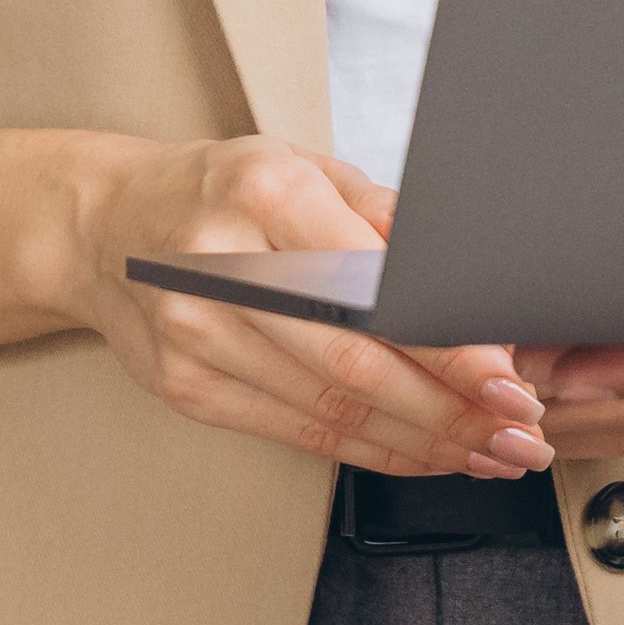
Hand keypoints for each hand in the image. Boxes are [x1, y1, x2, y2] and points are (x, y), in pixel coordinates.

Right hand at [52, 140, 623, 477]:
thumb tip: (475, 280)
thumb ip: (386, 221)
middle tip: (520, 436)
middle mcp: (222, 269)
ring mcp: (198, 337)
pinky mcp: (189, 389)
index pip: (372, 290)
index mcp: (263, 194)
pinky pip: (301, 434)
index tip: (506, 382)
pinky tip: (425, 455)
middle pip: (355, 364)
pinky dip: (374, 452)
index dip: (446, 348)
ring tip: (490, 453)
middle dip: (450, 411)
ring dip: (423, 443)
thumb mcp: (306, 169)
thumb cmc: (220, 191)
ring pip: (332, 412)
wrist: (103, 228)